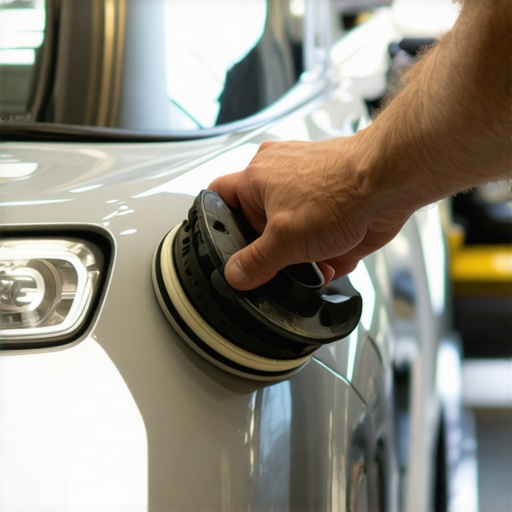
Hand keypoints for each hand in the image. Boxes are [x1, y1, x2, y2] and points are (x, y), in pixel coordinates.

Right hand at [209, 138, 410, 289]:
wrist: (388, 181)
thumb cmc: (340, 191)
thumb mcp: (285, 239)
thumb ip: (256, 261)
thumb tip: (236, 274)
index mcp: (257, 177)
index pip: (219, 196)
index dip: (216, 223)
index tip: (223, 246)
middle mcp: (279, 178)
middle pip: (259, 223)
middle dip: (272, 250)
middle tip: (277, 265)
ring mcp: (307, 190)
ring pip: (292, 231)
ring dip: (302, 254)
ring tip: (314, 264)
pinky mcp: (332, 203)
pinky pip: (318, 233)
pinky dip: (325, 250)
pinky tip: (334, 259)